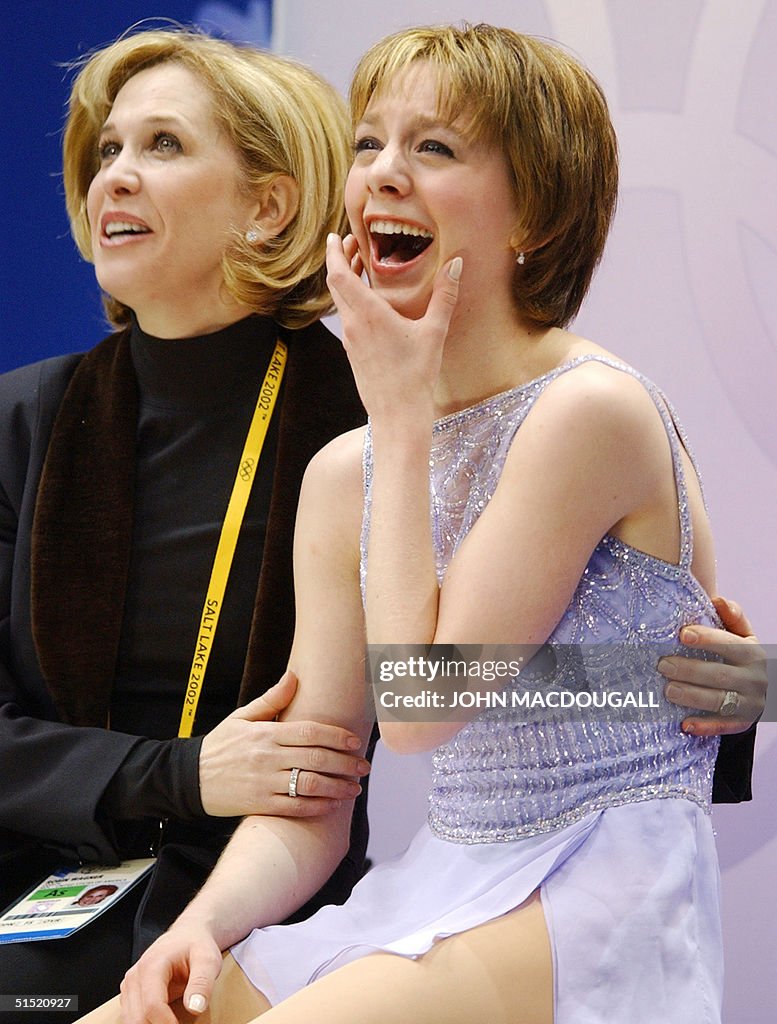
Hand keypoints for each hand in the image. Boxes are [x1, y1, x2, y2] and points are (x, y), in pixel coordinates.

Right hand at [119, 922, 221, 1022]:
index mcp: (152, 965)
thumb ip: (202, 983)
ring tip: (174, 1022)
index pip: (152, 1005)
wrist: (187, 935)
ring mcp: (130, 986)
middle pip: (137, 1018)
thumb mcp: (208, 960)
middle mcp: (135, 976)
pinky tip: (164, 1022)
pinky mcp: (130, 994)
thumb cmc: (196, 945)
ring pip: (131, 1021)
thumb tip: (195, 1008)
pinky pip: (131, 1018)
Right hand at [198, 671, 369, 816]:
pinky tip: (333, 804)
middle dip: (345, 763)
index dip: (337, 736)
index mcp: (266, 733)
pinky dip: (317, 806)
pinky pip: (294, 807)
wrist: (190, 778)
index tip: (355, 741)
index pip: (309, 732)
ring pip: (309, 784)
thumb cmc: (220, 745)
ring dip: (337, 787)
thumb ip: (271, 700)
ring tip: (354, 788)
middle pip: (315, 758)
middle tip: (364, 766)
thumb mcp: (242, 717)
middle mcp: (267, 757)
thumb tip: (294, 676)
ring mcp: (264, 783)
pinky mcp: (260, 805)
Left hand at [325, 233, 460, 419]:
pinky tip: (368, 301)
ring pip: (341, 302)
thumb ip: (445, 296)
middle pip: (336, 284)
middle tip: (353, 243)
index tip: (338, 236)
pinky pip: (348, 318)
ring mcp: (351, 341)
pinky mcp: (354, 353)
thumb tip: (456, 263)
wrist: (397, 416)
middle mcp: (353, 325)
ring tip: (361, 266)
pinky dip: (352, 300)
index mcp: (368, 315)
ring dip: (346, 281)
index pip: (338, 275)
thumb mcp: (434, 333)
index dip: (335, 252)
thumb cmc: (416, 377)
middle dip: (341, 260)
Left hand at [659, 597, 766, 735]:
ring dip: (692, 697)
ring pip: (720, 701)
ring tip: (667, 690)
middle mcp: (753, 679)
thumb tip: (718, 599)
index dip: (707, 639)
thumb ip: (732, 616)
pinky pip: (722, 726)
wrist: (761, 689)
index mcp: (753, 654)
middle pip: (720, 675)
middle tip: (662, 665)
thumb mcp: (743, 635)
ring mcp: (749, 703)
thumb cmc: (741, 655)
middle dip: (690, 670)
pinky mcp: (742, 723)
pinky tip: (684, 725)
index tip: (681, 634)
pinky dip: (704, 726)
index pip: (730, 645)